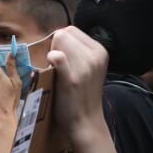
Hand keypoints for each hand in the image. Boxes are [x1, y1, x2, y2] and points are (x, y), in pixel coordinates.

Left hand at [47, 27, 108, 143]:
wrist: (85, 121)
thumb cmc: (82, 93)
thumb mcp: (88, 66)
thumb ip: (77, 50)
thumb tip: (57, 35)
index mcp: (101, 50)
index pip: (71, 30)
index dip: (62, 42)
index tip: (66, 59)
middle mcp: (96, 55)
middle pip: (64, 33)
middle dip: (57, 47)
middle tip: (61, 67)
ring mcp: (85, 66)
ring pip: (58, 41)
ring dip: (52, 55)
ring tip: (60, 73)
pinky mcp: (72, 79)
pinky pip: (56, 56)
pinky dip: (51, 60)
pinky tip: (53, 71)